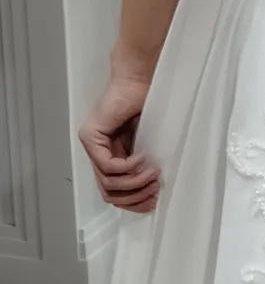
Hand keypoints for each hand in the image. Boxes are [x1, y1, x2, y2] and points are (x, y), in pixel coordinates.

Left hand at [79, 75, 159, 212]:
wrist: (139, 82)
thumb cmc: (146, 106)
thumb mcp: (146, 144)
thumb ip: (142, 166)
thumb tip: (150, 192)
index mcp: (110, 157)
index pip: (113, 192)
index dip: (133, 202)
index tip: (153, 200)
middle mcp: (96, 154)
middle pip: (108, 193)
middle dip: (134, 197)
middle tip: (154, 189)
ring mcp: (91, 146)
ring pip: (108, 183)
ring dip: (134, 183)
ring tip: (152, 174)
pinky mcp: (91, 137)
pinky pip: (108, 166)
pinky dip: (127, 167)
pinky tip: (142, 157)